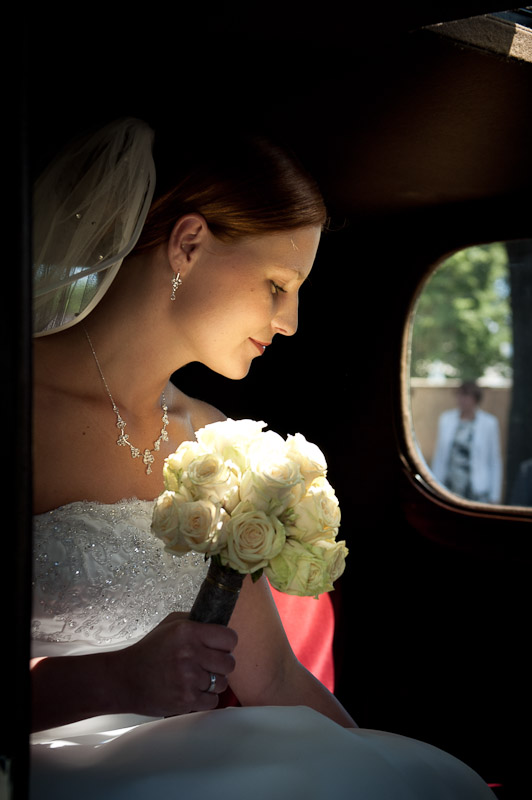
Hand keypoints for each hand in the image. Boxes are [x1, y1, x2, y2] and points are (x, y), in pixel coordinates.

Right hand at [109, 612, 237, 716]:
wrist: (124, 680)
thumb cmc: (148, 651)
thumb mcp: (169, 626)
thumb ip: (195, 622)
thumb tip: (219, 626)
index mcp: (188, 632)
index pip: (229, 638)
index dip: (227, 643)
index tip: (220, 647)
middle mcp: (191, 653)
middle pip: (229, 662)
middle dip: (221, 664)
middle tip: (209, 664)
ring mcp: (189, 678)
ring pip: (222, 683)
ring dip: (213, 682)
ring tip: (197, 678)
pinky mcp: (186, 700)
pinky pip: (213, 701)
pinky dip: (205, 698)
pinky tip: (193, 691)